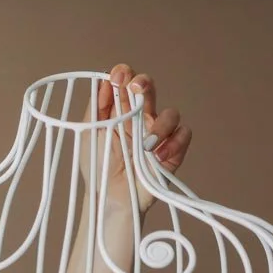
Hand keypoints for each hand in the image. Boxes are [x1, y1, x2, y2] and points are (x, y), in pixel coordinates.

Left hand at [78, 63, 193, 214]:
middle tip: (136, 87)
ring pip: (170, 113)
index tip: (117, 76)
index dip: (124, 75)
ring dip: (159, 125)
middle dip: (144, 83)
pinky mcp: (173, 149)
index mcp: (119, 112)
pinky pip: (183, 133)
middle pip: (149, 90)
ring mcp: (158, 133)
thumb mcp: (89, 135)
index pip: (125, 85)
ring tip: (145, 145)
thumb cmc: (98, 166)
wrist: (109, 196)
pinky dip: (173, 142)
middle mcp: (140, 118)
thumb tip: (102, 81)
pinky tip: (157, 155)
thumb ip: (96, 109)